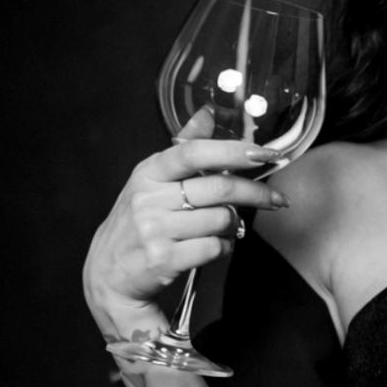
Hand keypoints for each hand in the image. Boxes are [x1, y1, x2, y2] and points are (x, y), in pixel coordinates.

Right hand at [83, 106, 289, 340]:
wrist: (110, 273)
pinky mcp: (164, 259)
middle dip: (257, 193)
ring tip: (226, 228)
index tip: (264, 153)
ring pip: (221, 219)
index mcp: (148, 172)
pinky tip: (214, 246)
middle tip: (277, 200)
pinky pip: (215, 248)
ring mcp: (155, 230)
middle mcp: (149, 198)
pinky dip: (224, 247)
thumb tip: (208, 114)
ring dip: (234, 225)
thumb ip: (183, 150)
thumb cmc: (139, 222)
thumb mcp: (151, 181)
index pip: (193, 151)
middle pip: (219, 187)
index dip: (232, 150)